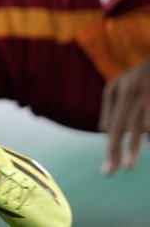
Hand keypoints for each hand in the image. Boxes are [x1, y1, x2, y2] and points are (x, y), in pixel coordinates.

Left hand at [100, 58, 149, 174]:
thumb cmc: (137, 76)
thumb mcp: (118, 86)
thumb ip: (109, 107)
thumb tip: (103, 131)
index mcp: (120, 90)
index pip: (114, 125)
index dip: (111, 148)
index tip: (108, 170)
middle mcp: (135, 92)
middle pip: (127, 127)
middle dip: (124, 150)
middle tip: (120, 170)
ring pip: (145, 126)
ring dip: (139, 143)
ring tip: (132, 162)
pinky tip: (149, 142)